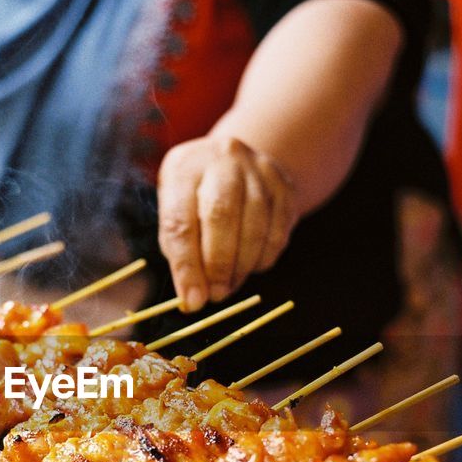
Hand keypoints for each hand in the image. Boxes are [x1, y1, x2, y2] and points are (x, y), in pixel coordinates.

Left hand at [157, 136, 296, 310]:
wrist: (238, 163)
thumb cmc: (196, 197)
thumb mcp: (177, 212)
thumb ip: (180, 252)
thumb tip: (193, 299)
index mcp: (185, 168)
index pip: (181, 221)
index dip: (186, 266)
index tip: (193, 301)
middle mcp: (223, 160)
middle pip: (221, 216)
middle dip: (219, 265)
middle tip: (216, 296)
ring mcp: (258, 170)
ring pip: (256, 227)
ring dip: (242, 267)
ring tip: (229, 286)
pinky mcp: (284, 186)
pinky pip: (278, 233)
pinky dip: (262, 259)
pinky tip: (249, 266)